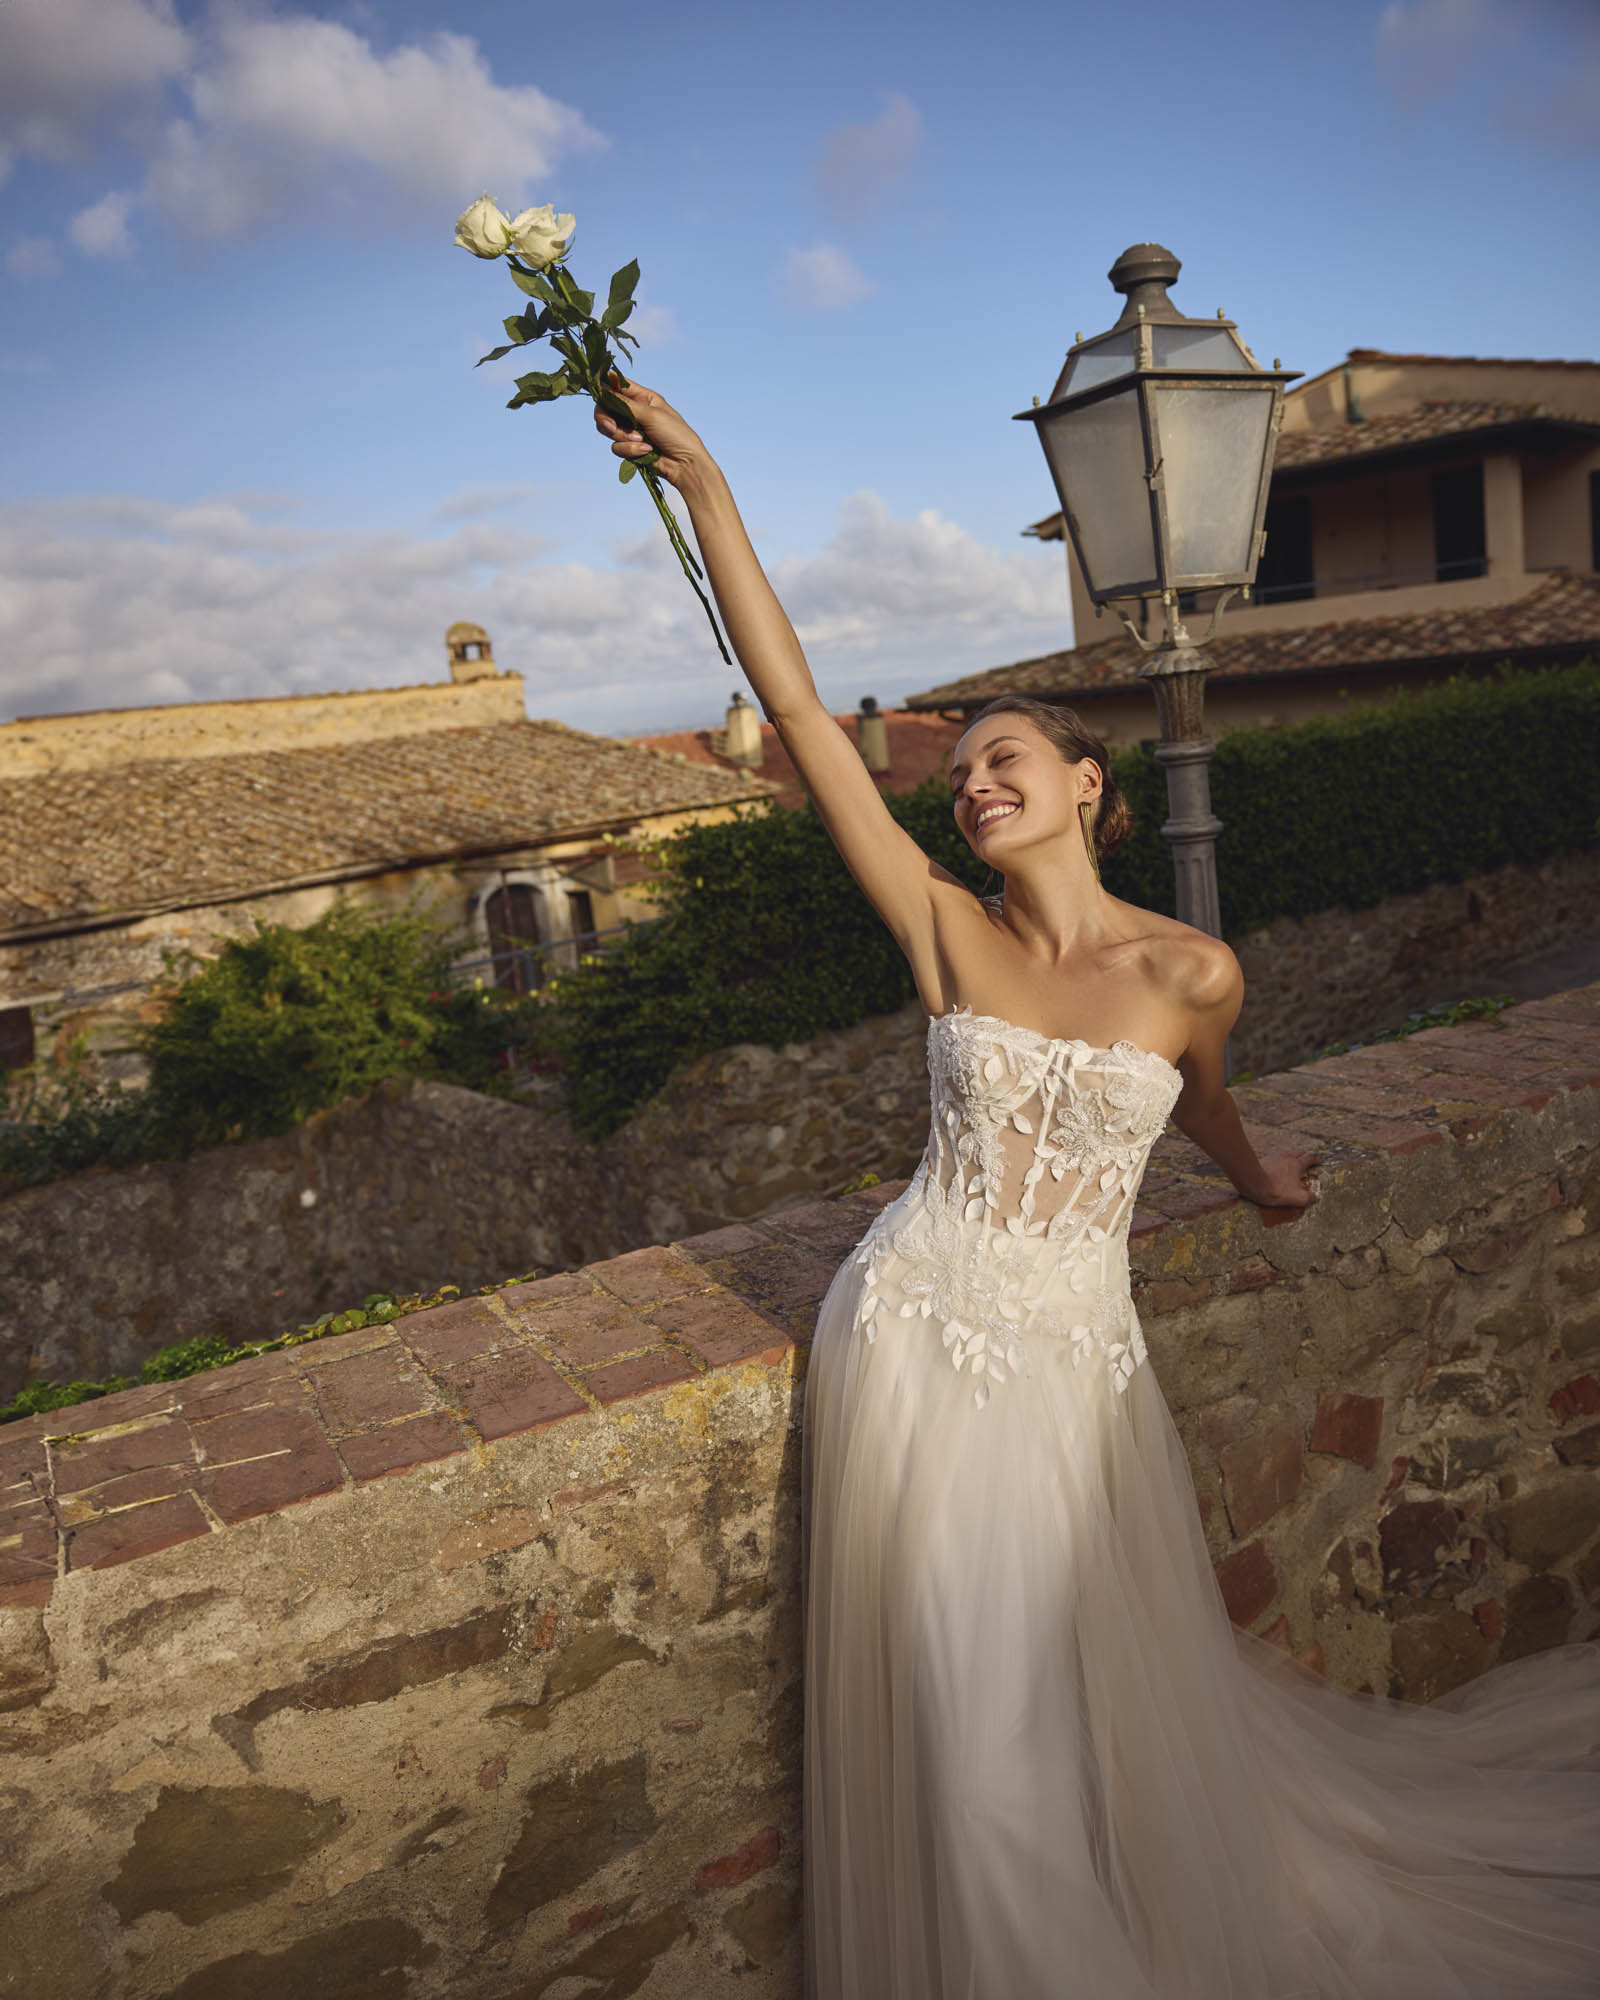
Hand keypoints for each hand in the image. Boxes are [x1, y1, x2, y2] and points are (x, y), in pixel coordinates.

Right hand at [594, 373, 708, 491]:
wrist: (684, 465)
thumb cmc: (676, 434)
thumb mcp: (651, 414)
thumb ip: (625, 403)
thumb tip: (603, 389)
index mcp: (642, 397)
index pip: (617, 385)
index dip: (605, 387)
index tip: (598, 392)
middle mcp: (633, 411)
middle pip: (604, 408)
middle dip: (605, 418)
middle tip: (611, 426)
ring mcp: (630, 430)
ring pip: (607, 429)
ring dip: (622, 436)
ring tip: (641, 440)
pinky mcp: (629, 448)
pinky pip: (616, 447)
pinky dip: (630, 450)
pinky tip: (646, 451)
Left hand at [1241, 1150, 1318, 1210]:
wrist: (1253, 1182)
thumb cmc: (1276, 1190)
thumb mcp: (1297, 1198)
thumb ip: (1309, 1198)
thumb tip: (1315, 1197)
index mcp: (1297, 1164)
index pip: (1310, 1158)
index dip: (1315, 1160)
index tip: (1318, 1162)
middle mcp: (1287, 1157)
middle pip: (1299, 1152)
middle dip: (1304, 1156)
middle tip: (1306, 1162)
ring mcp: (1274, 1157)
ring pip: (1286, 1153)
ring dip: (1291, 1158)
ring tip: (1291, 1166)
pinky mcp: (1264, 1159)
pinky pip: (1275, 1158)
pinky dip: (1279, 1161)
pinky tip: (1276, 1168)